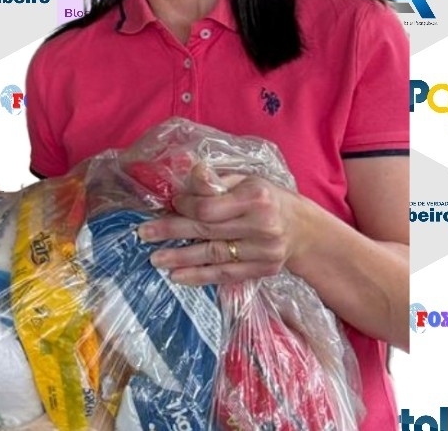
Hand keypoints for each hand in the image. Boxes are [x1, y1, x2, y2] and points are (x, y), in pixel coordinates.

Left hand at [136, 163, 306, 284]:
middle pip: (208, 230)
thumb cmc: (266, 198)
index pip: (211, 207)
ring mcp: (264, 251)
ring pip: (215, 256)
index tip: (171, 204)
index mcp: (256, 198)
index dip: (186, 206)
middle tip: (144, 234)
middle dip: (172, 232)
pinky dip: (200, 277)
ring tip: (155, 259)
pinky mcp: (264, 270)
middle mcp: (262, 226)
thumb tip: (189, 170)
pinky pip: (226, 275)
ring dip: (181, 259)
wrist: (303, 228)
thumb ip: (216, 181)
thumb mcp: (245, 180)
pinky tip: (178, 277)